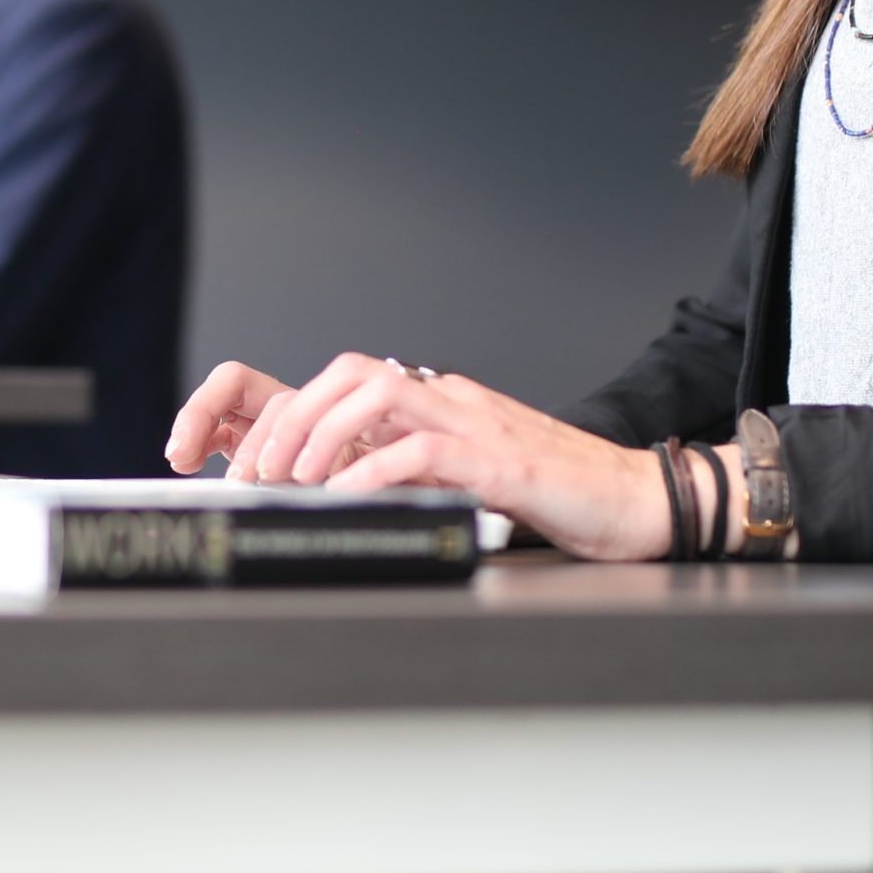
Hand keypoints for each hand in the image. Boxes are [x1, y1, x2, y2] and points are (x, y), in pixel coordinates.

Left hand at [167, 353, 708, 561]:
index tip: (234, 457)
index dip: (279, 409)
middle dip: (288, 417)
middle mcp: (450, 399)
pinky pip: (422, 447)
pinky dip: (375, 469)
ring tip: (293, 480)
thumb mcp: (464, 482)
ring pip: (376, 391)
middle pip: (349, 370)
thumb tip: (333, 496)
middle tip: (257, 471)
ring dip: (320, 433)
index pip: (344, 378)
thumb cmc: (556, 499)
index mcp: (437, 403)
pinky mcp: (501, 459)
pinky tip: (348, 496)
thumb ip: (408, 476)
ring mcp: (476, 422)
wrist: (639, 503)